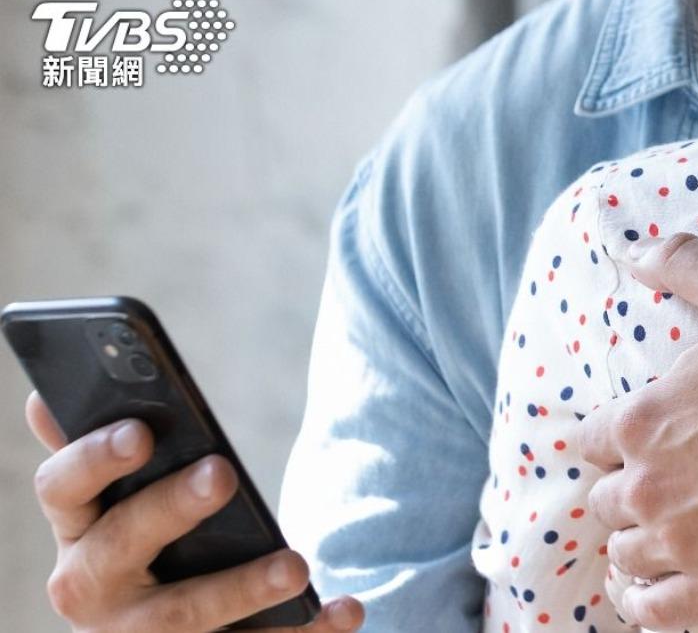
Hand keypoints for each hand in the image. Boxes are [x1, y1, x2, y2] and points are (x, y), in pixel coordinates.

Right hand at [25, 391, 365, 632]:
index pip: (62, 489)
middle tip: (223, 473)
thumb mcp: (111, 503)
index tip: (141, 432)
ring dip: (243, 589)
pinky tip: (347, 609)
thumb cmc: (141, 539)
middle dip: (172, 508)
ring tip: (296, 565)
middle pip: (125, 546)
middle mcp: (95, 588)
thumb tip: (46, 393)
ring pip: (187, 616)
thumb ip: (95, 452)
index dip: (95, 459)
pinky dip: (307, 629)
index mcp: (76, 530)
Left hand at [578, 234, 697, 629]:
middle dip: (626, 491)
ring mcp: (677, 543)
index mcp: (640, 421)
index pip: (589, 438)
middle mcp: (645, 485)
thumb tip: (633, 248)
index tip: (628, 442)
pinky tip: (649, 592)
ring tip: (656, 540)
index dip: (607, 439)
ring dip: (635, 544)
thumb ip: (681, 262)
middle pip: (606, 499)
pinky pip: (651, 610)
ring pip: (624, 553)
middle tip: (658, 488)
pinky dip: (643, 602)